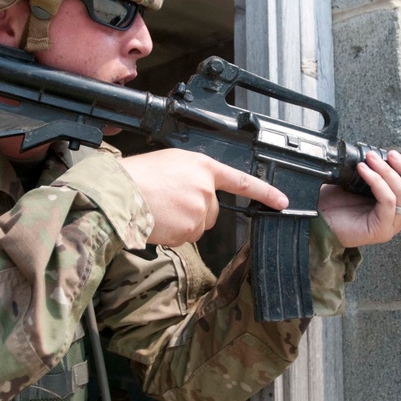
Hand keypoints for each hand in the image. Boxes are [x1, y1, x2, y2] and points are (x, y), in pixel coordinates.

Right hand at [119, 150, 288, 245]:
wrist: (119, 193)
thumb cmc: (137, 175)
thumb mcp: (171, 162)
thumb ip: (193, 175)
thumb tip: (199, 192)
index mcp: (203, 167)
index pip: (241, 181)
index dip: (264, 192)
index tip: (281, 202)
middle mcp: (206, 189)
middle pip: (213, 211)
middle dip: (197, 211)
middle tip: (170, 202)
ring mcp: (199, 211)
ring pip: (198, 226)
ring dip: (183, 223)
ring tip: (160, 209)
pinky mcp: (188, 231)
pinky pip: (186, 237)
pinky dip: (173, 233)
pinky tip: (158, 221)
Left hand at [317, 150, 400, 247]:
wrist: (313, 219)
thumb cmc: (334, 203)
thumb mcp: (359, 184)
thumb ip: (378, 175)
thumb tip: (382, 154)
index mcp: (399, 211)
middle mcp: (398, 221)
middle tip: (391, 155)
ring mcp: (390, 227)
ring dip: (388, 172)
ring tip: (371, 159)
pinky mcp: (378, 229)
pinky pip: (388, 201)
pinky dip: (377, 181)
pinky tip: (364, 171)